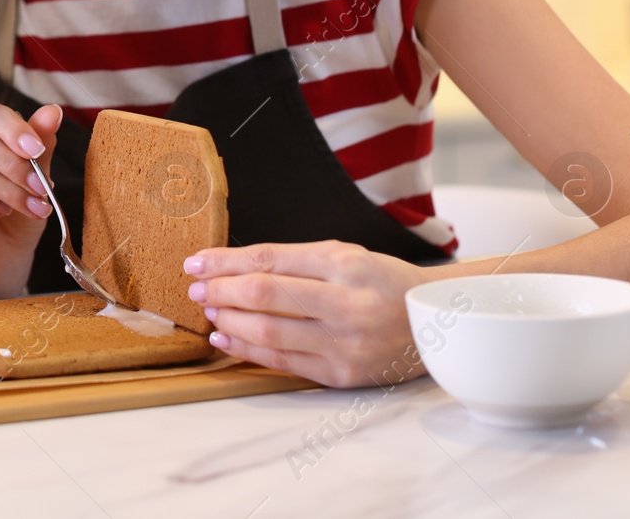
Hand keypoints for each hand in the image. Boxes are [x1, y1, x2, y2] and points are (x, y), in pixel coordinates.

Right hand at [0, 103, 61, 299]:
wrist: (4, 252)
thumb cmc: (18, 208)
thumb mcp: (37, 176)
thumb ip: (42, 144)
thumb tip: (53, 112)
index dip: (15, 129)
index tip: (39, 150)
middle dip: (14, 165)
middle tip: (40, 188)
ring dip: (6, 189)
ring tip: (30, 206)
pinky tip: (1, 211)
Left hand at [184, 241, 428, 388]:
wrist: (433, 323)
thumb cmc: (380, 283)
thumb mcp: (344, 256)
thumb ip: (292, 260)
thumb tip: (231, 267)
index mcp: (345, 264)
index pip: (269, 260)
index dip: (225, 262)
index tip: (196, 261)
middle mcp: (345, 302)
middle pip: (263, 295)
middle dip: (220, 291)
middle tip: (196, 289)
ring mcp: (344, 342)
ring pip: (268, 332)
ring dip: (228, 321)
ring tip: (210, 312)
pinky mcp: (342, 374)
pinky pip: (282, 362)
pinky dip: (247, 350)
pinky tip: (226, 338)